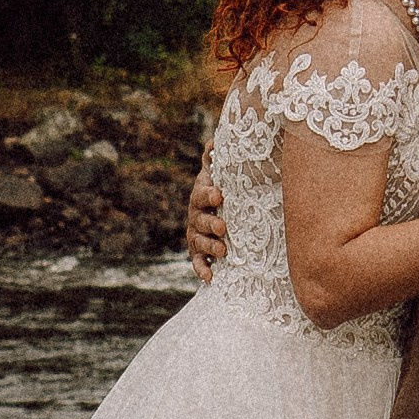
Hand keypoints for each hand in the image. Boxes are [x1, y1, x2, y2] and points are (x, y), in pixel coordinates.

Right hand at [185, 163, 226, 280]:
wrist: (215, 212)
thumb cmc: (221, 190)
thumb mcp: (217, 174)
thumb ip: (215, 159)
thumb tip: (215, 140)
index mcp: (201, 195)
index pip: (202, 193)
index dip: (209, 194)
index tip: (220, 195)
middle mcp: (196, 215)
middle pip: (200, 219)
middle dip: (210, 224)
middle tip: (222, 227)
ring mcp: (196, 234)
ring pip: (199, 241)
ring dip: (209, 246)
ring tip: (222, 251)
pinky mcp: (198, 252)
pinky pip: (197, 262)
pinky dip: (202, 270)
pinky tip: (209, 278)